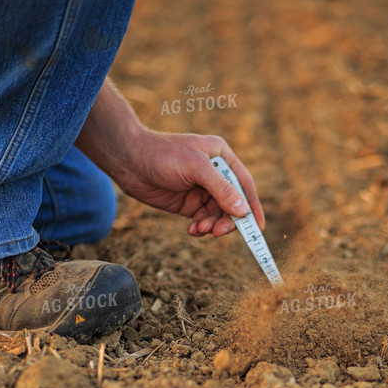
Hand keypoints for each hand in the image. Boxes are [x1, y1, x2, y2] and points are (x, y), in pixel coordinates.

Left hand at [119, 129, 265, 237]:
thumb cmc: (162, 155)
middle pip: (232, 204)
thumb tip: (243, 211)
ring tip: (198, 229)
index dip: (253, 206)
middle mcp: (214, 174)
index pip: (244, 185)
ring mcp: (201, 190)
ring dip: (211, 225)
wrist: (128, 160)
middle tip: (218, 232)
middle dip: (227, 220)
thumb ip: (221, 190)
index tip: (258, 228)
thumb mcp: (195, 168)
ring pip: (217, 215)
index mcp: (222, 158)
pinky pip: (202, 220)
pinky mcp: (188, 204)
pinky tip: (192, 230)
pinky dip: (200, 228)